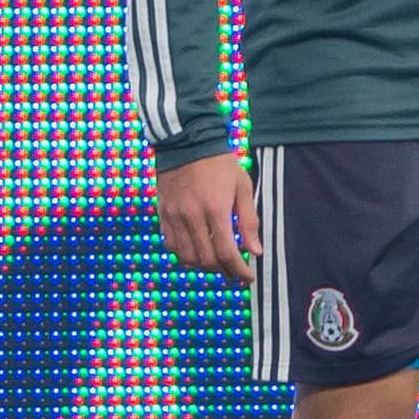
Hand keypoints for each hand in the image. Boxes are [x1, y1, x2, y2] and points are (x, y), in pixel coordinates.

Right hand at [154, 153, 262, 284]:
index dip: (239, 270)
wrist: (187, 141)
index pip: (227, 252)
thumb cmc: (220, 163)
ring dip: (203, 266)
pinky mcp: (163, 213)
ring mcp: (174, 216)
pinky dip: (184, 254)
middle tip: (234, 270)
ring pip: (187, 257)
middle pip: (206, 260)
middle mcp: (192, 216)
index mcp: (216, 209)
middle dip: (223, 270)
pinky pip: (171, 245)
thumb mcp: (242, 187)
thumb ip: (249, 221)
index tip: (247, 277)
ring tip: (216, 262)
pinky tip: (196, 250)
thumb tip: (255, 251)